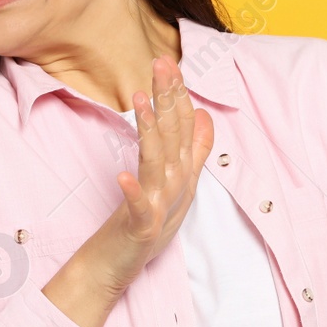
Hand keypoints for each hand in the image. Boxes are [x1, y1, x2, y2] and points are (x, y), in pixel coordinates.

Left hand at [97, 55, 213, 293]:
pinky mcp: (142, 228)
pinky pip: (140, 208)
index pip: (182, 125)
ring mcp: (159, 205)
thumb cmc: (149, 222)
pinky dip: (133, 192)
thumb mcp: (178, 182)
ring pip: (158, 163)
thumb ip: (194, 149)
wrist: (121, 264)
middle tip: (161, 63)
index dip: (177, 94)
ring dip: (152, 132)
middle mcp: (174, 183)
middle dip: (168, 98)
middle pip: (173, 135)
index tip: (168, 62)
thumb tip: (205, 114)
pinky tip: (122, 175)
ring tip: (142, 102)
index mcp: (180, 170)